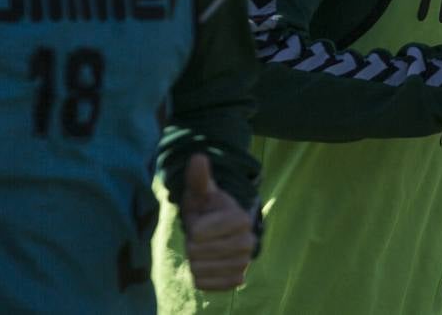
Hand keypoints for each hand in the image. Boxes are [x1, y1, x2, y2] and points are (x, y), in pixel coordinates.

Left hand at [182, 153, 255, 290]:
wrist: (219, 231)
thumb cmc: (208, 208)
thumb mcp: (201, 191)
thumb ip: (199, 177)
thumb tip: (198, 157)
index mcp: (241, 218)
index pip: (199, 232)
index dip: (193, 227)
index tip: (202, 221)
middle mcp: (248, 242)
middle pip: (198, 251)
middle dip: (192, 243)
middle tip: (202, 236)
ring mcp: (244, 263)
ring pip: (199, 268)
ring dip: (195, 259)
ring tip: (205, 248)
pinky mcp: (237, 280)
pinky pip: (205, 284)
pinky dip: (200, 276)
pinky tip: (207, 264)